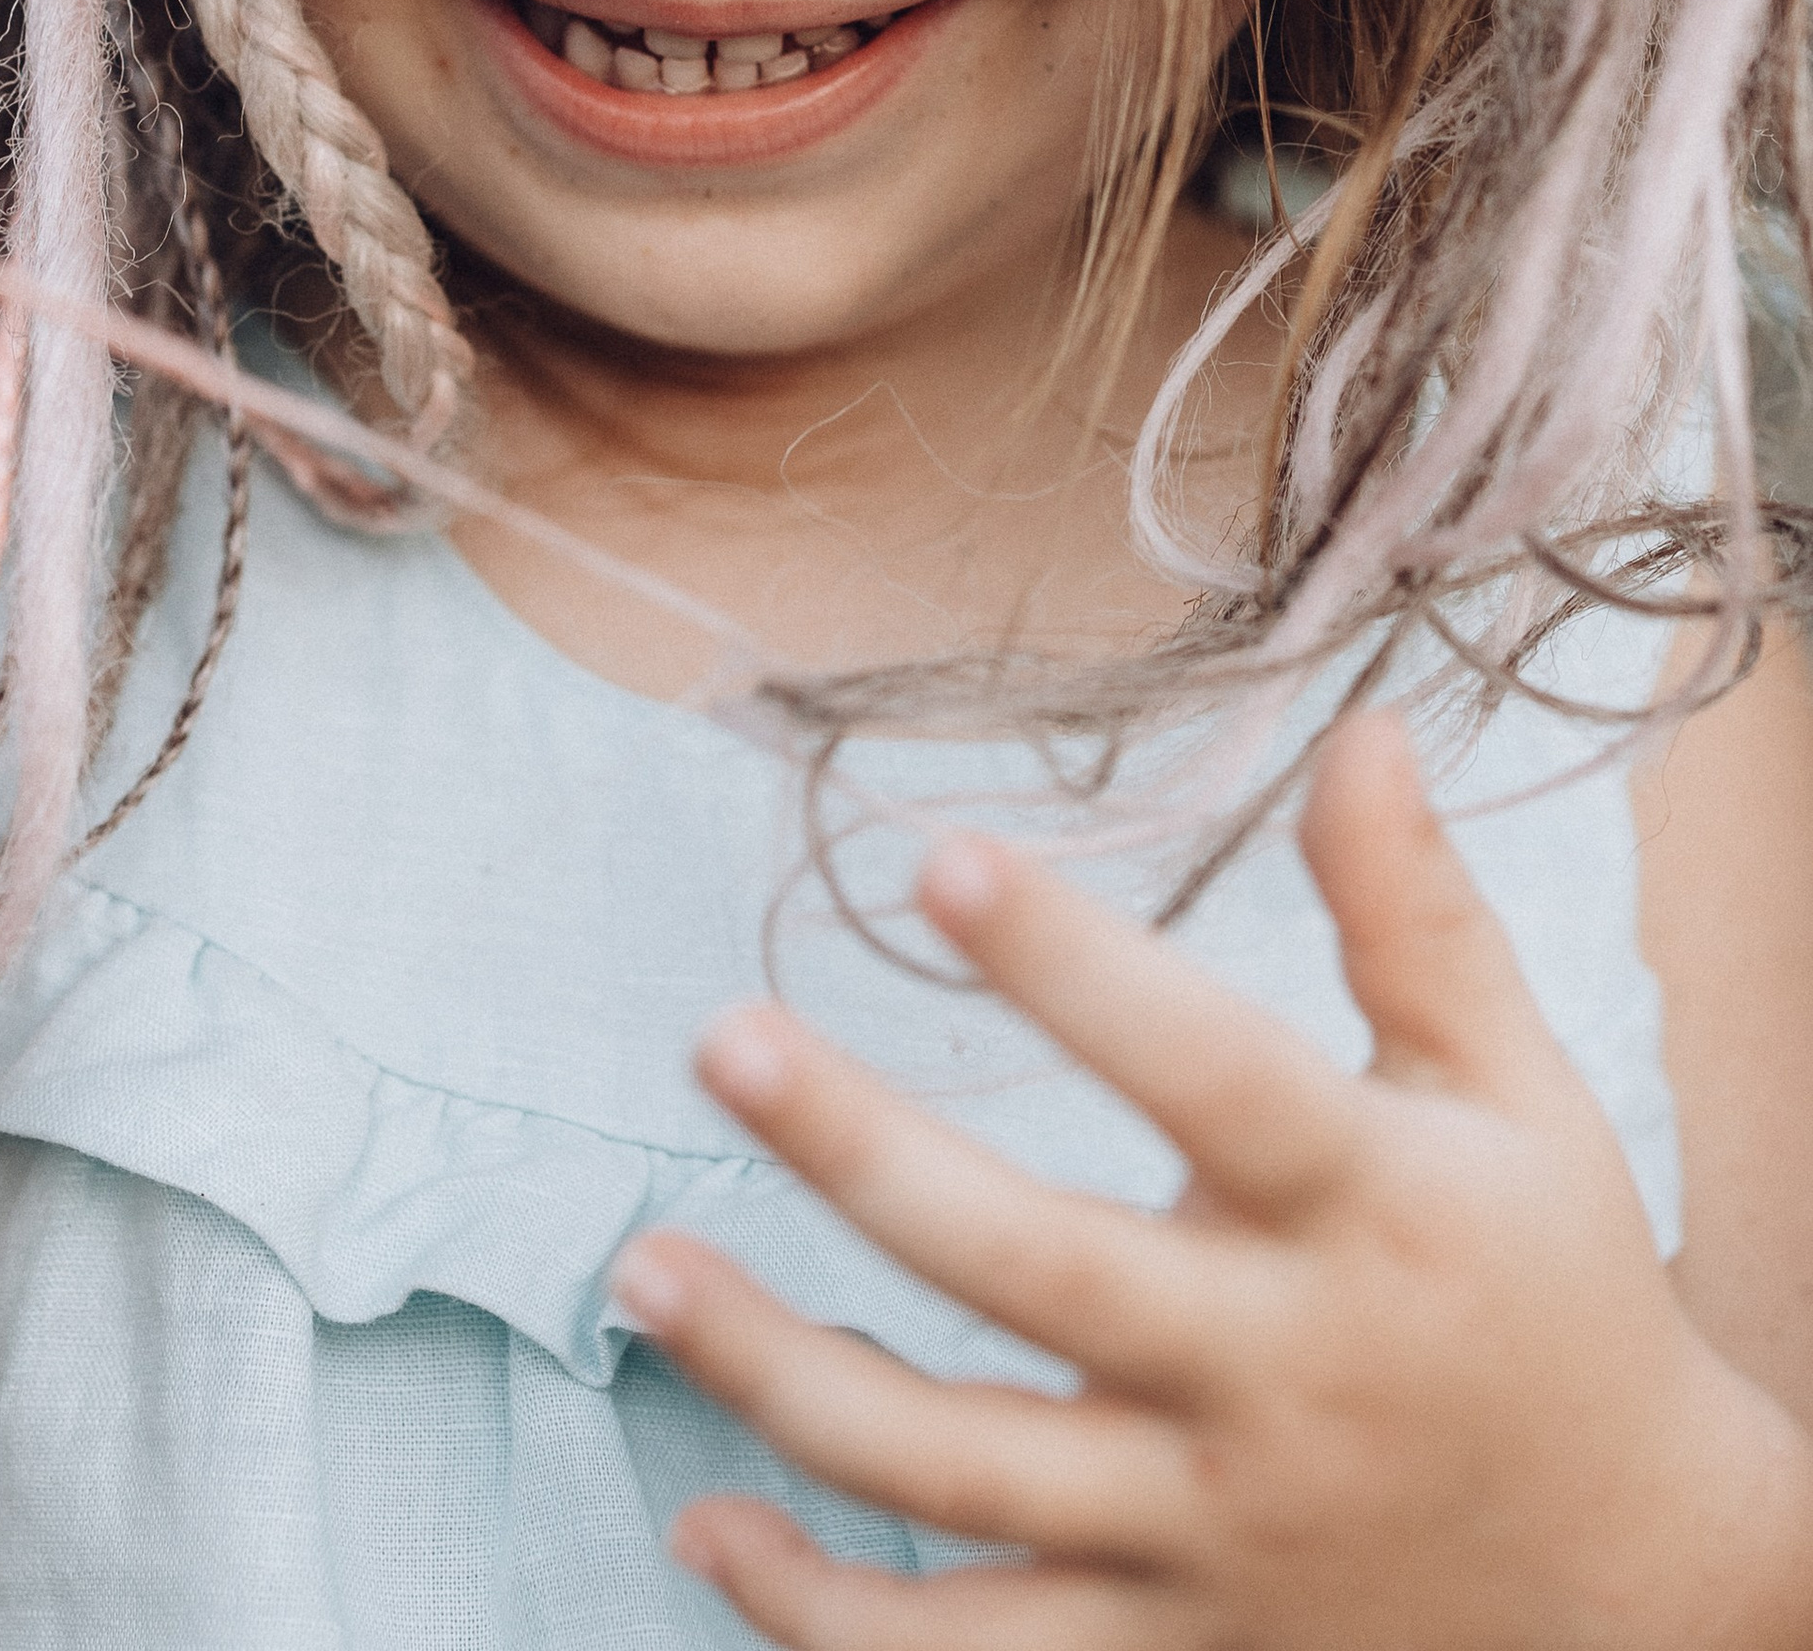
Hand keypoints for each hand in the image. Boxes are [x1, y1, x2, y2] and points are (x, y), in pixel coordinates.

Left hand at [614, 713, 1812, 1649]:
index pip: (1214, 1079)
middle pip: (1043, 1279)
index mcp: (1368, 1212)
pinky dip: (826, 1619)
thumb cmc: (1552, 1295)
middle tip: (721, 1037)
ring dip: (787, 1381)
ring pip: (966, 1478)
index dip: (1081, 976)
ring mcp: (1209, 1534)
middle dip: (870, 1160)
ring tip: (643, 1272)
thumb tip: (1362, 727)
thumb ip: (1417, 918)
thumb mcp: (1516, 1097)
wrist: (1646, 1597)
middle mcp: (1277, 1379)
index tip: (941, 858)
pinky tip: (704, 1527)